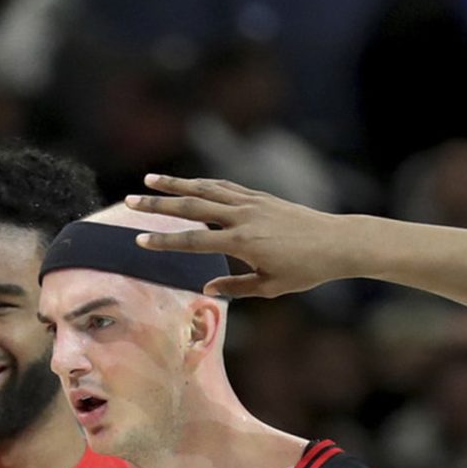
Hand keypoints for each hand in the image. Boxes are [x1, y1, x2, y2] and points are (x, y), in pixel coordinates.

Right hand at [124, 175, 356, 299]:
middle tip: (130, 200)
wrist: (336, 242)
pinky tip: (188, 184)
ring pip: (205, 189)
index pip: (194, 241)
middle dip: (158, 204)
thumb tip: (206, 287)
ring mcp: (251, 203)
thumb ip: (235, 286)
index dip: (165, 241)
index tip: (139, 240)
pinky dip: (203, 184)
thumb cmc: (305, 270)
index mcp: (242, 243)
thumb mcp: (269, 286)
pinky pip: (224, 187)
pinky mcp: (259, 196)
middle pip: (192, 207)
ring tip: (149, 180)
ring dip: (176, 184)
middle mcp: (243, 217)